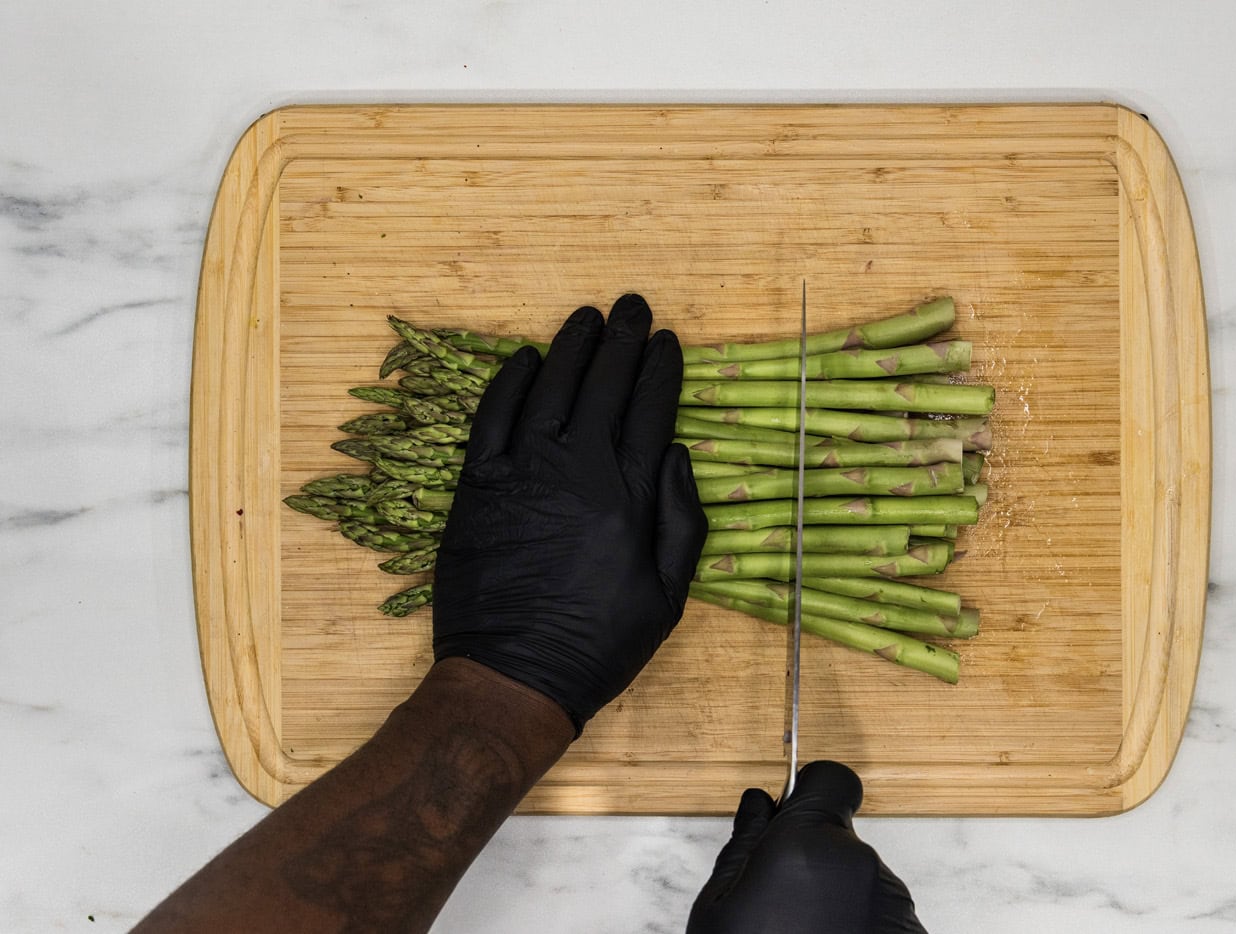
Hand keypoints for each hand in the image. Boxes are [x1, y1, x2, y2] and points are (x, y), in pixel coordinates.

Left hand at [432, 294, 707, 734]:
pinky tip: (527, 358)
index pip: (649, 409)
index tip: (666, 340)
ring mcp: (523, 472)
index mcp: (629, 494)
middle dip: (622, 340)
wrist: (513, 675)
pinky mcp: (477, 485)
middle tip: (632, 307)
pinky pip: (493, 417)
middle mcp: (578, 470)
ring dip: (571, 346)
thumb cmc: (599, 642)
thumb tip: (674, 451)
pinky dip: (510, 382)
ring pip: (551, 388)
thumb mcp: (669, 595)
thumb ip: (682, 519)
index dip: (659, 369)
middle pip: (603, 386)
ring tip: (587, 317)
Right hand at [688, 761, 926, 933]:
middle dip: (810, 857)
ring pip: (859, 878)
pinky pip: (879, 914)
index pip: (831, 779)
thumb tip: (757, 804)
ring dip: (834, 898)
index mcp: (808, 844)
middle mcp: (860, 866)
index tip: (788, 816)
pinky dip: (857, 928)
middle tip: (775, 904)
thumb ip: (742, 845)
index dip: (807, 793)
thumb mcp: (719, 910)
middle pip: (838, 836)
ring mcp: (891, 904)